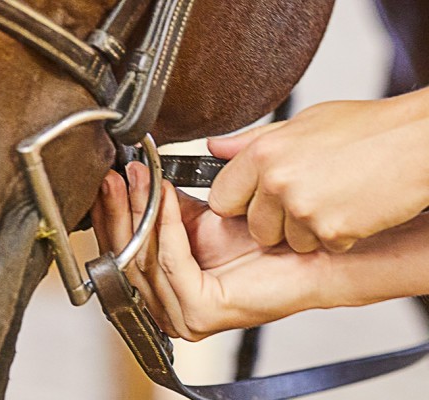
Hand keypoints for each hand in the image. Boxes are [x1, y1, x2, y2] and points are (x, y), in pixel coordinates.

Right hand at [90, 162, 326, 339]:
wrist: (308, 253)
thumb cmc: (262, 236)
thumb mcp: (200, 216)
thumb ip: (166, 205)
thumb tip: (137, 176)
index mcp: (163, 287)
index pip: (124, 251)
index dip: (112, 212)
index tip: (108, 177)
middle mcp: (167, 306)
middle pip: (126, 257)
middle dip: (119, 210)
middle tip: (114, 175)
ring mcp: (181, 315)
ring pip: (144, 258)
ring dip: (139, 212)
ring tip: (140, 177)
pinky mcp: (200, 313)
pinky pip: (171, 261)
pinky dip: (166, 226)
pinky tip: (166, 197)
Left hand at [208, 89, 428, 252]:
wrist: (417, 143)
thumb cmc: (366, 130)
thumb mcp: (303, 124)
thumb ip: (252, 142)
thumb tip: (215, 148)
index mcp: (263, 153)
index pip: (221, 198)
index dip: (239, 203)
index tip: (253, 201)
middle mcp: (277, 181)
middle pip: (254, 228)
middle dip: (275, 222)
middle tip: (306, 199)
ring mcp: (303, 208)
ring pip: (288, 242)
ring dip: (307, 231)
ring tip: (333, 199)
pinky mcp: (331, 231)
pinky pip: (320, 247)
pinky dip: (336, 236)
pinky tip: (351, 209)